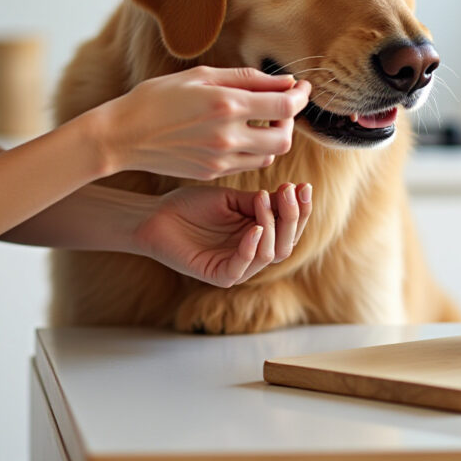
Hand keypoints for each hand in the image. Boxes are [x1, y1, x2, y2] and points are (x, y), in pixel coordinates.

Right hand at [89, 67, 311, 179]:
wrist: (122, 136)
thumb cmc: (157, 97)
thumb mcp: (201, 75)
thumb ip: (246, 78)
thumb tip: (285, 81)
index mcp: (227, 105)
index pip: (286, 105)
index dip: (301, 95)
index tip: (302, 87)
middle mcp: (228, 136)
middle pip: (285, 137)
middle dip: (290, 120)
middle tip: (280, 105)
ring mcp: (221, 159)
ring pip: (270, 155)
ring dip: (274, 138)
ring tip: (260, 120)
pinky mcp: (213, 173)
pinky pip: (249, 164)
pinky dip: (255, 150)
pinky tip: (241, 135)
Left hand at [136, 182, 312, 286]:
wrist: (155, 215)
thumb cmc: (191, 205)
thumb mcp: (231, 199)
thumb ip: (260, 202)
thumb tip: (292, 194)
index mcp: (258, 235)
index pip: (290, 228)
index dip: (301, 209)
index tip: (304, 185)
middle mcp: (251, 253)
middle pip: (287, 244)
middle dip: (292, 217)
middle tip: (288, 190)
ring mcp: (236, 266)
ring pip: (270, 255)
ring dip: (273, 227)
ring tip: (263, 200)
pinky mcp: (218, 275)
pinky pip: (242, 267)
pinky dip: (251, 248)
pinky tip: (254, 228)